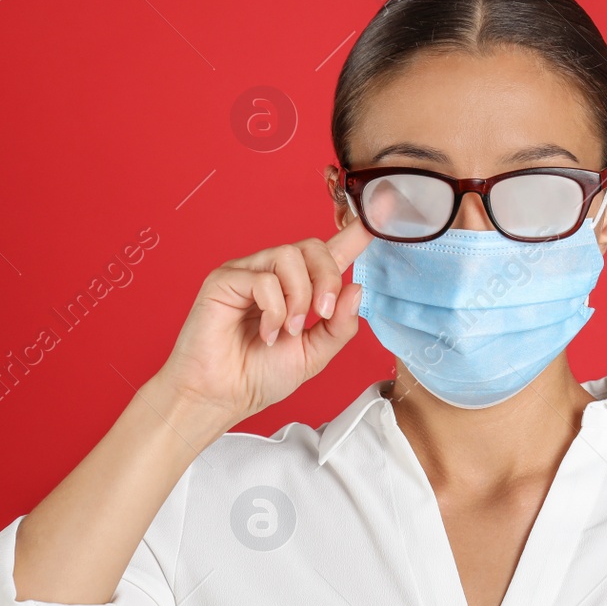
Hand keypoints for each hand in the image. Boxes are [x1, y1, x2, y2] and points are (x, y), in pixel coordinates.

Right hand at [153, 218, 373, 424]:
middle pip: (313, 247)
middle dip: (327, 280)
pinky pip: (263, 278)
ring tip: (288, 329)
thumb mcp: (314, 354)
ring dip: (299, 297)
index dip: (356, 232)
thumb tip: (357, 288)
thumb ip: (339, 325)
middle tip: (321, 315)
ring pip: (289, 256)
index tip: (386, 208)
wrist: (220, 396)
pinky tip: (266, 332)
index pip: (331, 251)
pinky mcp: (224, 280)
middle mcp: (273, 273)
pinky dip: (273, 309)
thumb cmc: (259, 375)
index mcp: (298, 288)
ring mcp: (247, 273)